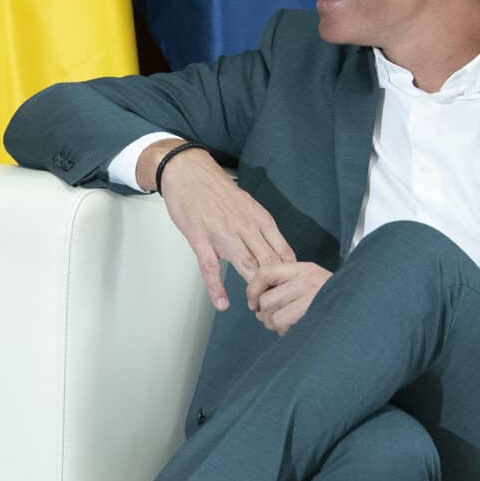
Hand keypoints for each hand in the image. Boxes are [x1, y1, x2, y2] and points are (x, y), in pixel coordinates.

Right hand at [141, 140, 294, 309]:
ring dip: (253, 289)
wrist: (189, 172)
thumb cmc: (217, 190)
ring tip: (256, 307)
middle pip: (268, 262)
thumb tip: (275, 250)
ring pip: (245, 265)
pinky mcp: (201, 239)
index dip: (289, 275)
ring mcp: (222, 234)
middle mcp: (245, 227)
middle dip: (275, 286)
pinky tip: (222, 303)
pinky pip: (210, 268)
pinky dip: (217, 287)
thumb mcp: (249, 205)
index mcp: (260, 219)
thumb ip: (261, 228)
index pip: (283, 252)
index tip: (290, 289)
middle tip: (277, 305)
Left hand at [246, 260, 331, 334]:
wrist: (361, 302)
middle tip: (269, 318)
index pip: (265, 272)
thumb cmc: (334, 295)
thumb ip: (286, 286)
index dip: (253, 288)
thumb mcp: (311, 281)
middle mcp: (305, 280)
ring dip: (274, 324)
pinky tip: (295, 329)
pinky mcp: (312, 312)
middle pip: (266, 299)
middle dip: (263, 314)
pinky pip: (285, 325)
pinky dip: (285, 332)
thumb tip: (258, 304)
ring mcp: (310, 297)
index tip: (252, 301)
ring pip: (273, 315)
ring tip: (283, 325)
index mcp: (301, 269)